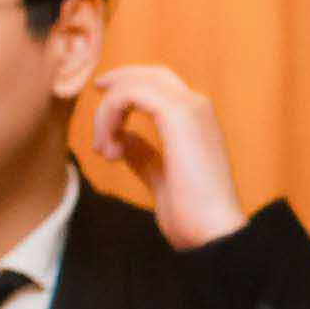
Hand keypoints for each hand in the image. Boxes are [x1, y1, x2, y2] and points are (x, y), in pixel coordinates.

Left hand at [89, 65, 246, 250]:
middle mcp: (197, 108)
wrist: (212, 234)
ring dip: (109, 112)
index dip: (131, 88)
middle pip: (151, 74)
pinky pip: (131, 94)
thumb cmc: (193, 217)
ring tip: (103, 150)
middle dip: (119, 80)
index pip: (162, 87)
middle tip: (96, 90)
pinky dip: (111, 115)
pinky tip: (109, 149)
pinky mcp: (178, 114)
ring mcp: (190, 108)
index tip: (106, 113)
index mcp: (198, 123)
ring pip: (136, 83)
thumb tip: (125, 138)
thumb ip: (144, 156)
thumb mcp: (161, 181)